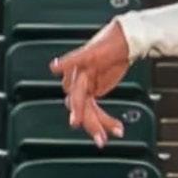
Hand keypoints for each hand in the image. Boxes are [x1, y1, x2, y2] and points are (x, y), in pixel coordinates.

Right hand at [50, 18, 132, 147]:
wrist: (124, 38)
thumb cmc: (109, 42)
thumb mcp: (93, 51)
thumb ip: (73, 60)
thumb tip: (53, 67)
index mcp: (75, 74)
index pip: (75, 96)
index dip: (76, 109)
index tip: (76, 122)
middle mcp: (78, 83)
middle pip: (83, 109)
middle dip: (92, 124)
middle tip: (101, 139)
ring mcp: (87, 88)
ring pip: (90, 113)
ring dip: (102, 125)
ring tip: (117, 131)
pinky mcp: (94, 91)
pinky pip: (97, 110)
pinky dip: (106, 119)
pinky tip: (116, 127)